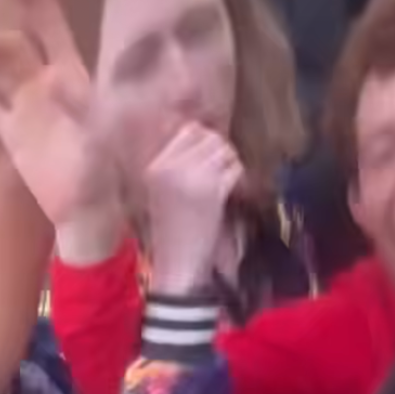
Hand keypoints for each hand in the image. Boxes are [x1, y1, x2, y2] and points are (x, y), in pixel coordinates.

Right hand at [0, 0, 122, 232]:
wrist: (86, 211)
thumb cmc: (103, 172)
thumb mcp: (99, 134)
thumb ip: (80, 105)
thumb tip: (52, 78)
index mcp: (72, 75)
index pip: (52, 29)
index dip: (36, 4)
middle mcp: (46, 85)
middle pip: (15, 49)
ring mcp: (26, 109)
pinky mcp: (11, 135)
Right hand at [145, 122, 243, 296]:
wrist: (177, 263)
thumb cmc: (172, 230)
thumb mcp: (163, 191)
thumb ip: (178, 162)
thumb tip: (204, 131)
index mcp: (157, 166)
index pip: (188, 130)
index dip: (203, 141)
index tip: (207, 160)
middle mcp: (172, 167)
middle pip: (209, 136)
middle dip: (219, 151)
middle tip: (218, 172)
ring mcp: (192, 177)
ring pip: (224, 149)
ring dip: (229, 163)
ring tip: (222, 182)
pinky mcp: (212, 190)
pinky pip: (235, 168)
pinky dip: (237, 178)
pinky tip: (227, 192)